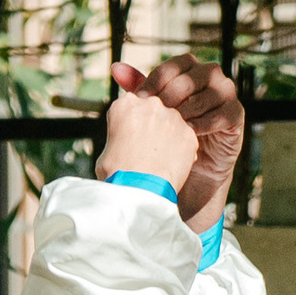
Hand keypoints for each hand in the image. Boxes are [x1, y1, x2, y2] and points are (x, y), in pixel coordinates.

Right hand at [98, 75, 198, 202]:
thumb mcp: (107, 149)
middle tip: (148, 151)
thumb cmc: (117, 174)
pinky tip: (173, 166)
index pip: (133, 107)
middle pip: (154, 112)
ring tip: (161, 161)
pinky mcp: (188, 133)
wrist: (138, 190)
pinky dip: (182, 151)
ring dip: (169, 138)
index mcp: (125, 104)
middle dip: (153, 128)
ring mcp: (172, 117)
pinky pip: (186, 139)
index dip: (134, 126)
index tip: (133, 141)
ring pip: (173, 124)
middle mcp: (150, 104)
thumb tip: (124, 143)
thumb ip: (120, 136)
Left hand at [113, 56, 243, 228]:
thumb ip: (138, 89)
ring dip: (191, 108)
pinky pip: (226, 113)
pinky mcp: (236, 116)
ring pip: (212, 92)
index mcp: (189, 69)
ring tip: (175, 124)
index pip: (175, 64)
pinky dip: (208, 122)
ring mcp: (226, 94)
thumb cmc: (166, 136)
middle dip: (173, 93)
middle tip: (158, 111)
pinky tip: (191, 133)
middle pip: (193, 75)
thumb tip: (115, 67)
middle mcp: (210, 77)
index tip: (141, 98)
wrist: (187, 167)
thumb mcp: (151, 112)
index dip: (157, 79)